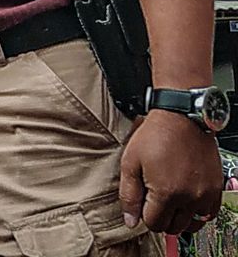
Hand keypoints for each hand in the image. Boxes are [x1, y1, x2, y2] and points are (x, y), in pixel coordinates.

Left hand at [119, 110, 223, 234]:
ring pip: (192, 224)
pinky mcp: (216, 188)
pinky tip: (186, 200)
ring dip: (179, 218)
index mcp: (166, 192)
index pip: (154, 223)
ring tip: (170, 201)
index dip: (144, 215)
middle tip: (154, 200)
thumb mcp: (130, 163)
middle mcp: (189, 197)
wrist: (181, 117)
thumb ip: (129, 195)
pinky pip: (208, 214)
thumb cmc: (155, 135)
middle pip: (173, 227)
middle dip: (160, 218)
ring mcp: (205, 194)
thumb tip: (130, 221)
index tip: (143, 202)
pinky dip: (197, 212)